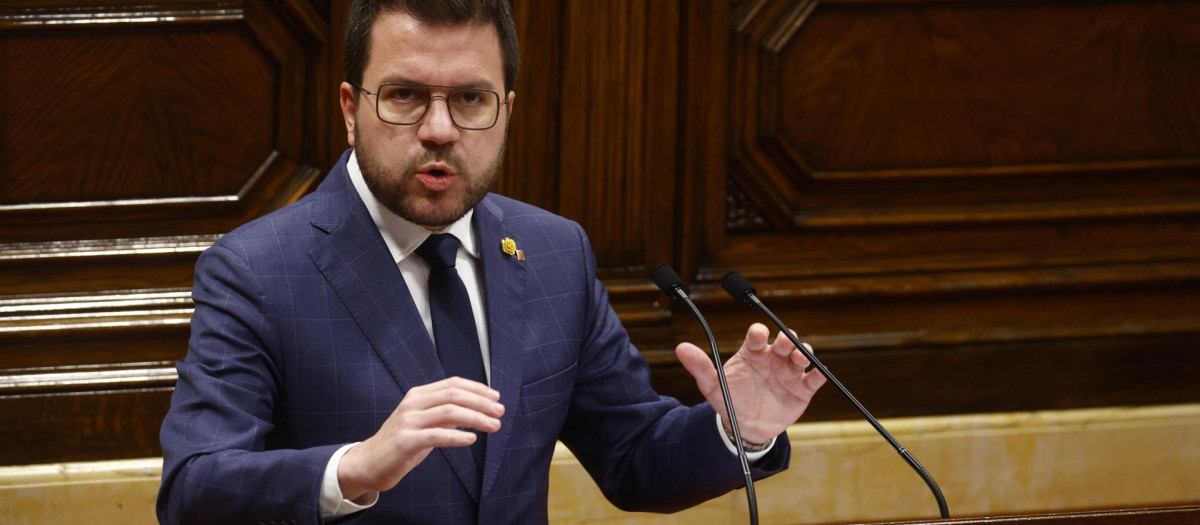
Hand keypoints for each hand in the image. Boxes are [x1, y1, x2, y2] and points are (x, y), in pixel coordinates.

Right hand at [337, 377, 503, 499]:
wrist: (369, 462)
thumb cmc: (400, 443)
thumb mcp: (424, 423)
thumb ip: (445, 415)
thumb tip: (474, 409)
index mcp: (418, 395)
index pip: (453, 384)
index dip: (478, 389)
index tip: (496, 397)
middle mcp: (413, 403)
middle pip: (454, 395)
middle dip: (481, 402)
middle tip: (500, 412)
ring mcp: (408, 421)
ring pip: (449, 412)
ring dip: (476, 418)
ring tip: (493, 426)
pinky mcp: (406, 441)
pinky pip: (437, 435)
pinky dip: (458, 437)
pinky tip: (472, 440)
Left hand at [676, 323, 826, 444]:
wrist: (746, 427)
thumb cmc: (730, 399)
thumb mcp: (712, 385)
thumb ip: (700, 367)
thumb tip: (680, 347)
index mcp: (752, 353)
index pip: (757, 336)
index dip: (759, 332)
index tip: (758, 334)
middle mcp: (773, 358)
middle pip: (784, 340)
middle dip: (787, 337)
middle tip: (785, 342)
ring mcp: (789, 372)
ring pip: (802, 355)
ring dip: (803, 352)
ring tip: (798, 357)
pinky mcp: (802, 389)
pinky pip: (814, 379)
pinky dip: (819, 374)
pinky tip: (819, 373)